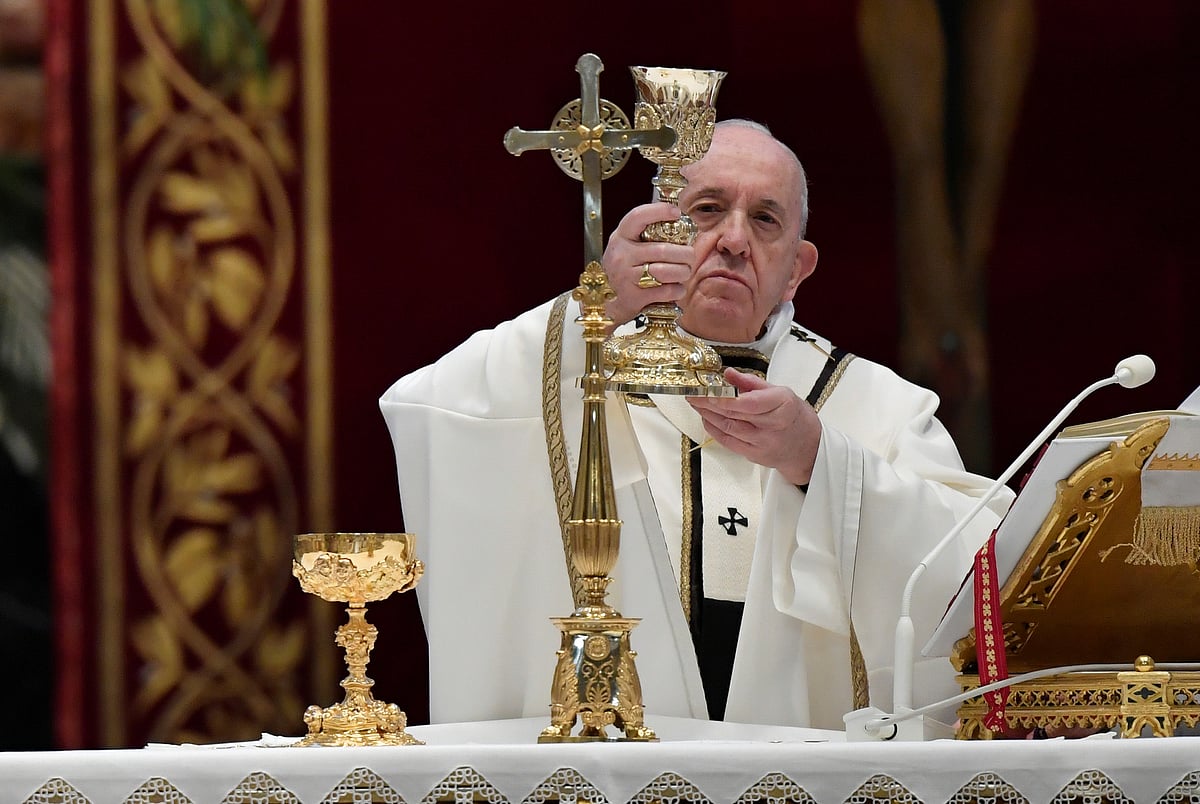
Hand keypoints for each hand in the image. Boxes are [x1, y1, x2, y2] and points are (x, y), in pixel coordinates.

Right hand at [602, 202, 694, 326]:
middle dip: (685, 254)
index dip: (659, 211)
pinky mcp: (633, 297)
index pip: (638, 217)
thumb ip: (649, 234)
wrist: (606, 302)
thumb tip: (682, 222)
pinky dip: (677, 290)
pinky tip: (677, 288)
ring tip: (685, 272)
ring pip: (666, 271)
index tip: (676, 212)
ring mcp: (626, 277)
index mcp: (621, 237)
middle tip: (690, 256)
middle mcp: (621, 256)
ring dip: (683, 272)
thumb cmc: (626, 268)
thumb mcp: (629, 246)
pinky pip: (666, 291)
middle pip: (662, 250)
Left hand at [688, 368, 821, 485]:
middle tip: (693, 394)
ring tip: (696, 404)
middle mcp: (773, 425)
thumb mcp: (781, 392)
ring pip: (728, 428)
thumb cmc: (794, 416)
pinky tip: (706, 419)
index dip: (726, 398)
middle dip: (709, 403)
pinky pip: (728, 442)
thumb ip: (752, 382)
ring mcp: (763, 443)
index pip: (750, 402)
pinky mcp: (755, 456)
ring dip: (708, 415)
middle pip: (735, 414)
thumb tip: (728, 374)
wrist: (808, 448)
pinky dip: (714, 429)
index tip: (708, 390)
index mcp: (783, 405)